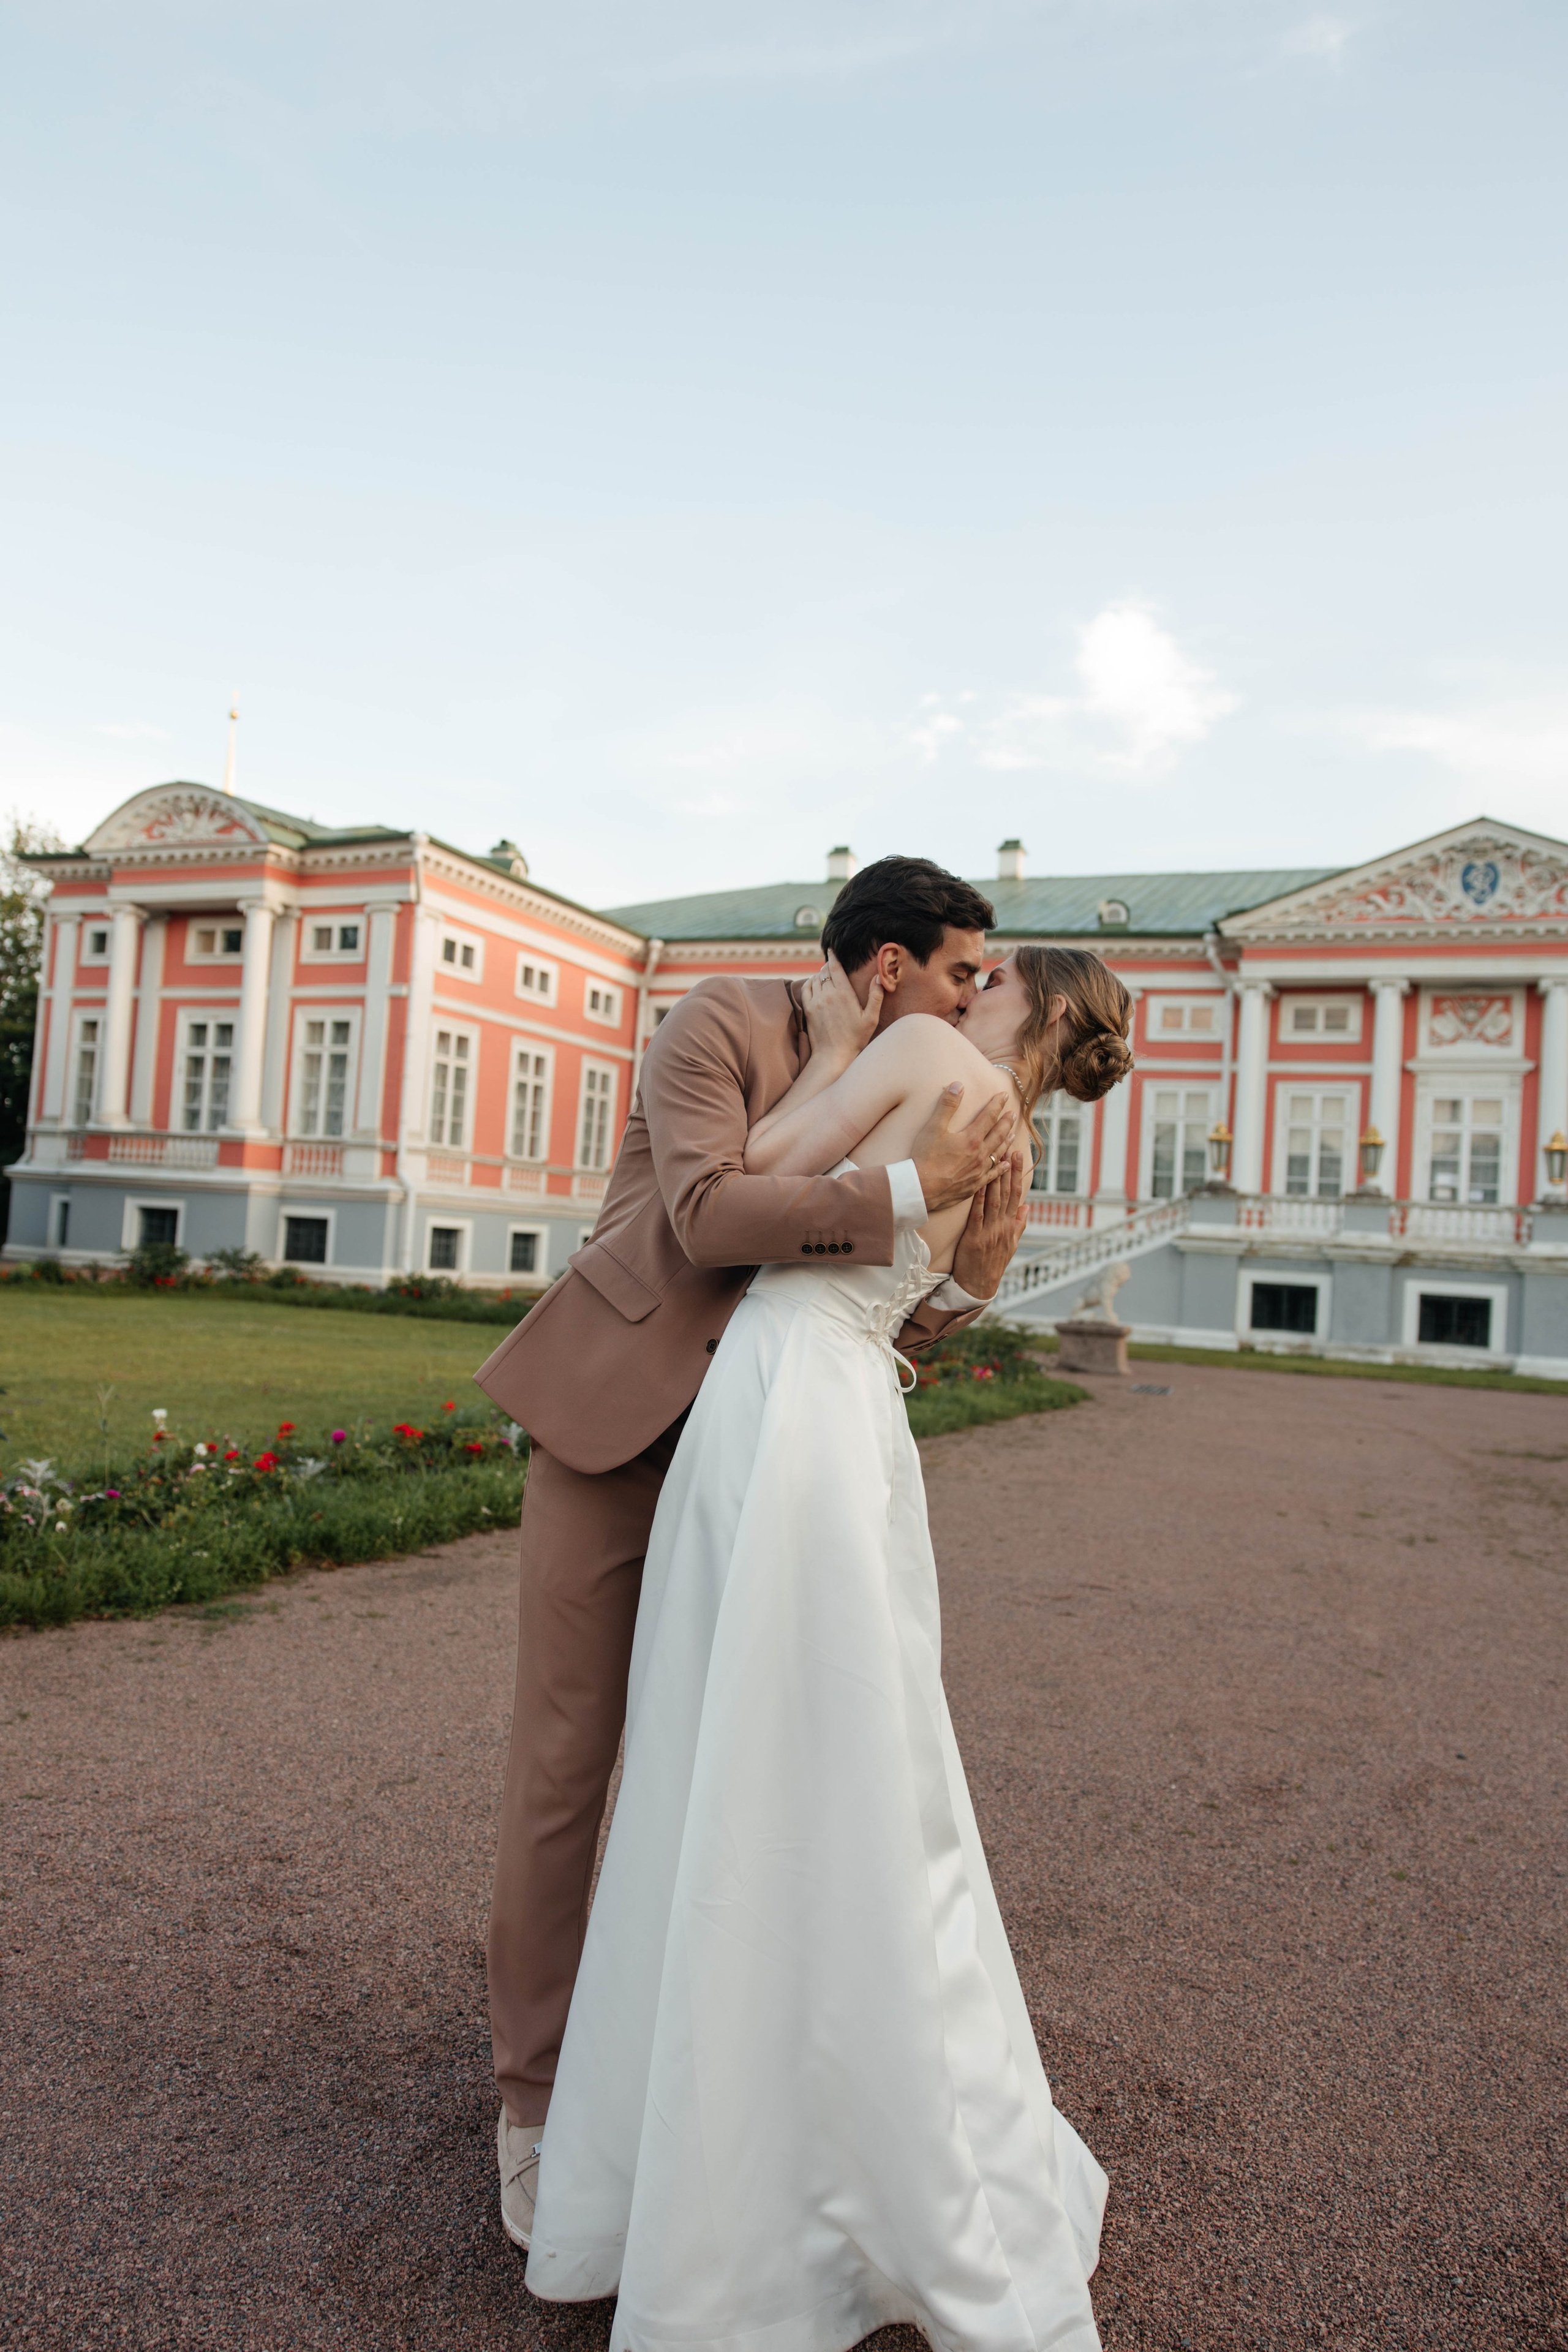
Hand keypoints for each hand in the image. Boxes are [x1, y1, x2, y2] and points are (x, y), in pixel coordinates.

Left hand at [800, 951, 880, 1070]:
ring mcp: (816, 1001)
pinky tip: (816, 984)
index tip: (832, 949)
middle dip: (829, 965)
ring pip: (815, 978)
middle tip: (833, 964)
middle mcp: (828, 994)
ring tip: (826, 974)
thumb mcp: (871, 1018)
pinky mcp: (808, 1009)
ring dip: (820, 974)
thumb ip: (875, 996)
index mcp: (844, 994)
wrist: (834, 1055)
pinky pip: (806, 988)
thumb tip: (878, 977)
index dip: (833, 956)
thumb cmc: (855, 1038)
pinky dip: (811, 982)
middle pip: (825, 971)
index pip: (835, 968)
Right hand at [911, 1085, 1017, 1214]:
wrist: (922, 1189)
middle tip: (1013, 1113)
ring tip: (1014, 1134)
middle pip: (998, 1134)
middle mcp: (980, 1154)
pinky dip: (1002, 1167)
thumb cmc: (925, 1157)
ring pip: (998, 1153)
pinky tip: (1006, 1164)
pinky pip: (993, 1174)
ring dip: (1007, 1142)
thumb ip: (947, 1105)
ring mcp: (979, 1170)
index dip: (997, 1104)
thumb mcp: (933, 1127)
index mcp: (971, 1138)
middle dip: (1006, 1122)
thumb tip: (958, 1085)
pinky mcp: (975, 1184)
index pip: (988, 1116)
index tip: (1004, 1095)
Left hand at [951, 1152, 1029, 1300]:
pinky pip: (977, 1214)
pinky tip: (978, 1183)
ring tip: (995, 1158)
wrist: (979, 1286)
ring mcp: (989, 1231)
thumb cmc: (993, 1264)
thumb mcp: (1011, 1245)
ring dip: (995, 1178)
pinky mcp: (974, 1237)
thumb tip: (1027, 1206)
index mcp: (1010, 1225)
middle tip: (1009, 1147)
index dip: (1018, 1174)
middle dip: (1008, 1169)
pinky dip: (978, 1198)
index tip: (1018, 1155)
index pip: (1016, 1194)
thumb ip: (1019, 1224)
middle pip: (1007, 1193)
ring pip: (994, 1200)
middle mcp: (1003, 1226)